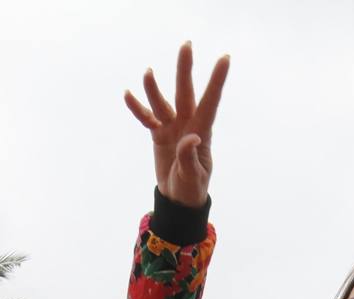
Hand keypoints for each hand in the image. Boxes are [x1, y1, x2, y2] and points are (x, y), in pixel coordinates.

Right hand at [124, 42, 229, 207]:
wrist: (178, 198)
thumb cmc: (191, 188)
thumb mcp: (192, 177)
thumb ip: (190, 157)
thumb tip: (191, 138)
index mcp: (201, 132)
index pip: (210, 101)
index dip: (217, 80)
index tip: (225, 58)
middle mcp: (187, 124)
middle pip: (185, 92)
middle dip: (185, 69)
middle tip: (187, 45)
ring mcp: (172, 127)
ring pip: (162, 102)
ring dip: (154, 88)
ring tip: (148, 72)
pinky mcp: (158, 134)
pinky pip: (146, 118)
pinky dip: (137, 107)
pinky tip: (128, 94)